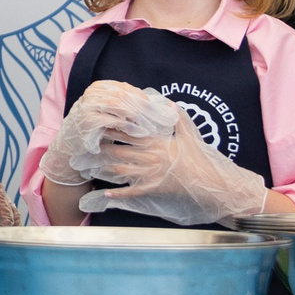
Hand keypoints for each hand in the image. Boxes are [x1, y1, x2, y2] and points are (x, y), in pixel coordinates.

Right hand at [41, 81, 177, 185]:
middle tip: (159, 116)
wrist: (71, 146)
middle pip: (123, 95)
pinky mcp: (88, 120)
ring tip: (151, 124)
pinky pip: (112, 120)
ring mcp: (88, 105)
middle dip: (142, 106)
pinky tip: (139, 132)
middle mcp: (91, 94)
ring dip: (137, 115)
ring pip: (119, 105)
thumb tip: (152, 103)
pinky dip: (128, 126)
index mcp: (98, 88)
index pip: (124, 88)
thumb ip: (124, 105)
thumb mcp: (108, 112)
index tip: (156, 106)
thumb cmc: (95, 129)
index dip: (141, 96)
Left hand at [81, 120, 269, 225]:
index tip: (95, 123)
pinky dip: (117, 192)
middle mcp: (150, 157)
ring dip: (101, 167)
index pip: (129, 132)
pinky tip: (104, 193)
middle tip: (81, 145)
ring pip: (120, 170)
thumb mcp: (191, 135)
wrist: (214, 184)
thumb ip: (178, 118)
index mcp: (157, 142)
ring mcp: (151, 174)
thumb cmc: (202, 159)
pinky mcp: (154, 190)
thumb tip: (167, 102)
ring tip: (84, 165)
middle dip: (98, 147)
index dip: (110, 128)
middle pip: (118, 150)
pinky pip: (132, 191)